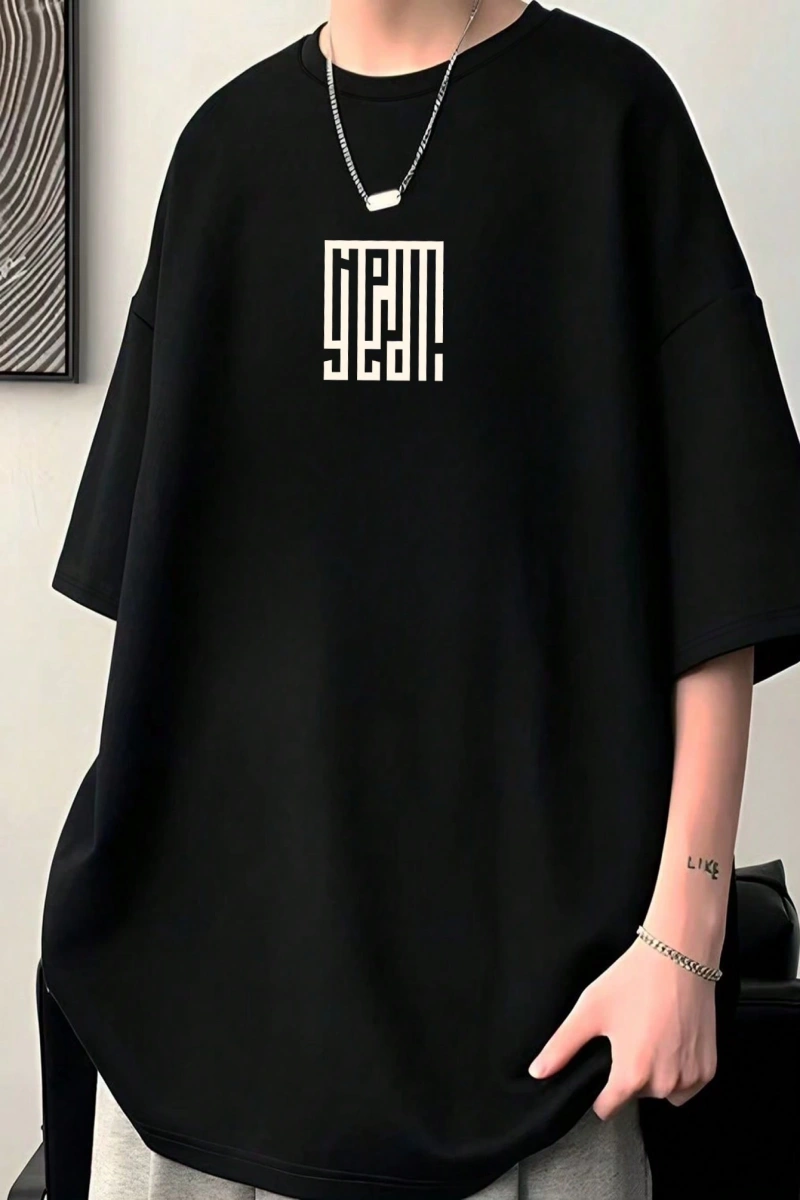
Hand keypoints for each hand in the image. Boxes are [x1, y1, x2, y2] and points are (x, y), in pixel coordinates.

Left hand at [528, 937, 717, 1120]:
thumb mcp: (589, 1010)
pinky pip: (689, 1084)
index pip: (607, 1108)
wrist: (679, 955)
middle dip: (630, 1074)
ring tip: (650, 1036)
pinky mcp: (709, 1068)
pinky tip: (671, 1041)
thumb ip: (561, 1047)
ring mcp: (691, 1078)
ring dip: (656, 1075)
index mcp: (632, 1076)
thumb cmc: (633, 980)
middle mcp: (664, 1085)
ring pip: (664, 1092)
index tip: (602, 1066)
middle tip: (629, 1036)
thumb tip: (537, 1072)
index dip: (599, 1090)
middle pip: (636, 1095)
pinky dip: (680, 1071)